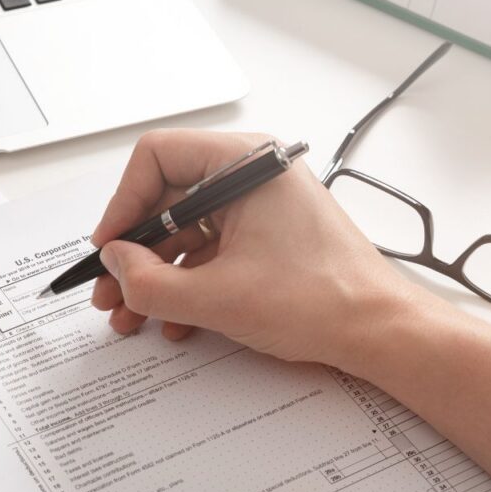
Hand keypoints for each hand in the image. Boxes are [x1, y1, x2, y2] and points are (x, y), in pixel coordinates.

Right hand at [91, 130, 432, 370]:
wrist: (381, 332)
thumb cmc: (323, 300)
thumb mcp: (217, 297)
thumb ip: (150, 282)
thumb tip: (115, 266)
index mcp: (244, 164)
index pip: (156, 158)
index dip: (123, 204)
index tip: (109, 247)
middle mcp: (251, 175)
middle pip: (167, 199)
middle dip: (134, 252)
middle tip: (110, 291)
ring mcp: (260, 206)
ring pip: (185, 231)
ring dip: (155, 276)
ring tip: (133, 316)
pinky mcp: (267, 236)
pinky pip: (210, 250)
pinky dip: (187, 284)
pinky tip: (174, 322)